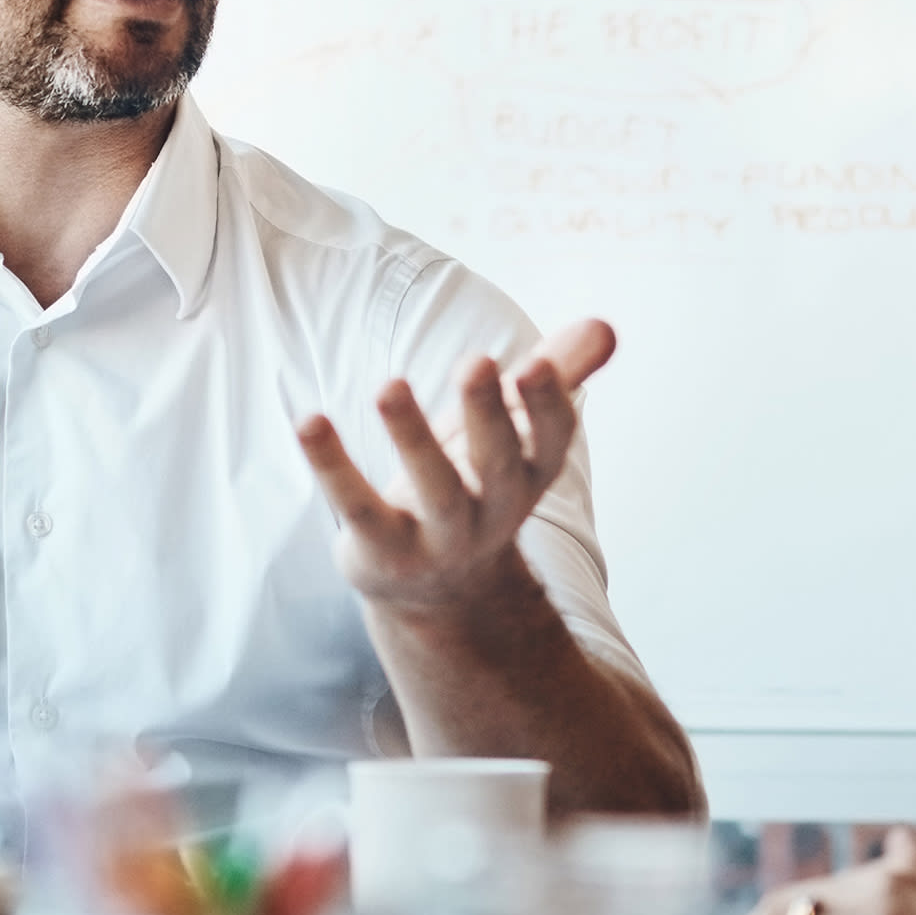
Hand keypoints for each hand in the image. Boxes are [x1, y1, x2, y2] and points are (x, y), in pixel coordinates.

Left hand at [302, 320, 615, 620]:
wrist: (438, 590)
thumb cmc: (477, 483)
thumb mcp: (515, 430)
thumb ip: (558, 374)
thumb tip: (605, 324)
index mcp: (529, 475)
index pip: (551, 442)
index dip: (548, 407)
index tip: (537, 364)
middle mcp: (492, 511)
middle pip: (496, 463)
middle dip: (487, 414)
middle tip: (477, 361)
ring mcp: (439, 538)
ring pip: (431, 489)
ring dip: (412, 437)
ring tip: (389, 385)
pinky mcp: (383, 551)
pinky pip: (356, 507)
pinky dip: (332, 465)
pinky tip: (309, 421)